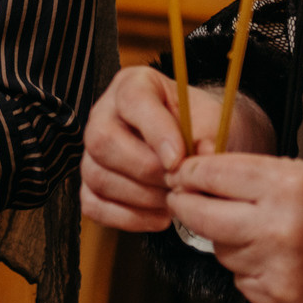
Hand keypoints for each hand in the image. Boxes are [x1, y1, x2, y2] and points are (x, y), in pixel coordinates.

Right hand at [81, 66, 267, 231]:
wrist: (200, 148)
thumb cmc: (202, 128)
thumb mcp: (212, 121)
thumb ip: (206, 135)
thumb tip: (203, 156)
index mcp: (134, 85)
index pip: (132, 100)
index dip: (154, 131)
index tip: (178, 159)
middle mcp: (105, 114)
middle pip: (103, 141)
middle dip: (145, 170)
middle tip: (178, 183)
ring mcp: (93, 151)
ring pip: (97, 176)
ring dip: (141, 198)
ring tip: (174, 200)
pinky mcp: (90, 183)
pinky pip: (94, 205)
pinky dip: (128, 217)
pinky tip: (158, 215)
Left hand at [167, 154, 302, 302]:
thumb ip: (257, 175)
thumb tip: (205, 176)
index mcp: (288, 186)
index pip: (213, 175)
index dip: (190, 173)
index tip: (181, 173)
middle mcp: (279, 228)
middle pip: (201, 216)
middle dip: (186, 204)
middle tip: (183, 198)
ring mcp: (280, 269)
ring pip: (220, 250)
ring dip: (224, 237)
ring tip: (253, 228)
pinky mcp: (283, 299)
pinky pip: (241, 280)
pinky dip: (248, 267)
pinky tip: (273, 256)